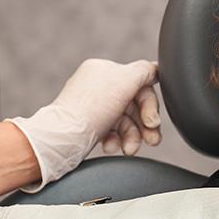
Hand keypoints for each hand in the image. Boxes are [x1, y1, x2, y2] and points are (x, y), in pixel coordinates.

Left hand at [6, 59, 161, 191]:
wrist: (63, 139)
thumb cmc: (91, 108)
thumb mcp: (125, 80)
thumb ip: (145, 71)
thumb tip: (156, 69)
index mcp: (103, 70)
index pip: (139, 82)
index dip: (150, 103)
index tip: (154, 121)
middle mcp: (98, 87)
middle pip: (134, 105)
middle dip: (145, 125)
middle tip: (152, 140)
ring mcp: (93, 108)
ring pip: (125, 122)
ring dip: (133, 137)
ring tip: (130, 150)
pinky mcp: (89, 127)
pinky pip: (112, 133)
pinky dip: (116, 141)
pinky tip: (112, 147)